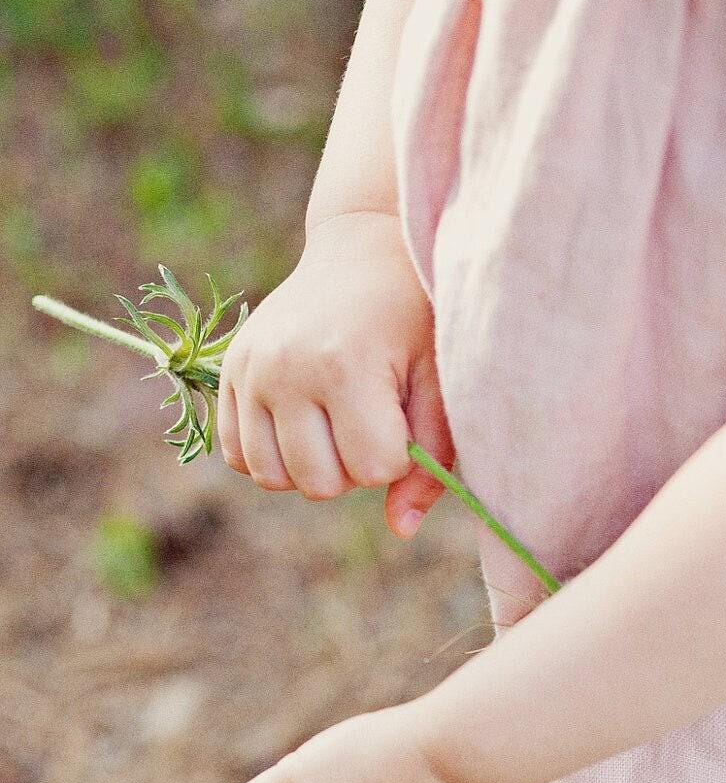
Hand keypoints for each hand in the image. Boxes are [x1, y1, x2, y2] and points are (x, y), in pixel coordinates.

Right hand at [217, 210, 449, 537]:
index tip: (402, 414)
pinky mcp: (229, 371)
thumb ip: (430, 462)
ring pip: (272, 477)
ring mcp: (250, 369)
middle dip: (354, 468)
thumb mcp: (439, 385)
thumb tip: (400, 529)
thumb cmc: (413, 322)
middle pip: (319, 483)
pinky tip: (300, 425)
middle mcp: (286, 367)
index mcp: (344, 365)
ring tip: (334, 423)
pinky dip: (270, 455)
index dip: (397, 456)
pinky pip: (238, 455)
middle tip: (368, 419)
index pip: (373, 470)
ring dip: (311, 467)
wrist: (362, 252)